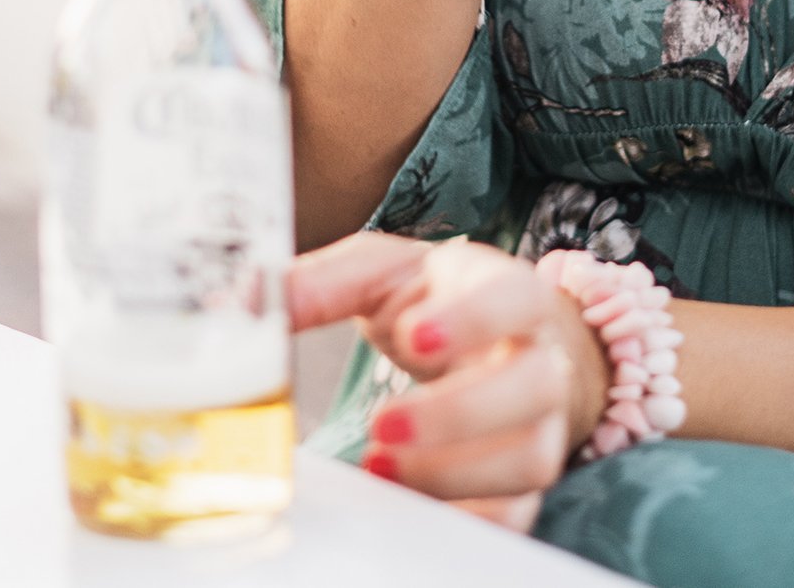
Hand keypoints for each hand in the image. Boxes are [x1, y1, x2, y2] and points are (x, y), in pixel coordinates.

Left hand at [290, 232, 610, 530]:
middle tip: (382, 426)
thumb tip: (253, 300)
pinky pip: (516, 513)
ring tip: (378, 466)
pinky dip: (466, 518)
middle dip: (457, 413)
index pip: (514, 298)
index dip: (472, 320)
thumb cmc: (438, 303)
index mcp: (506, 291)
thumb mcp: (386, 274)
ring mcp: (539, 421)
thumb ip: (324, 284)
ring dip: (454, 473)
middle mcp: (538, 356)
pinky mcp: (524, 476)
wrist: (501, 342)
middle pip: (532, 386)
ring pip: (531, 457)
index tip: (413, 338)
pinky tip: (410, 505)